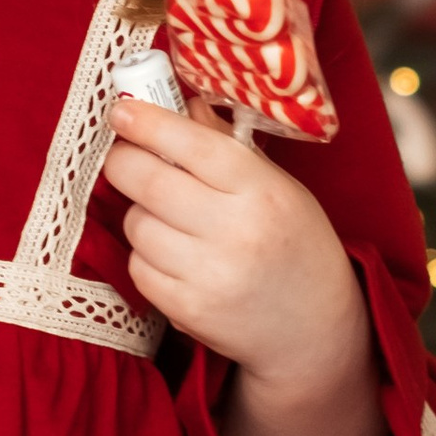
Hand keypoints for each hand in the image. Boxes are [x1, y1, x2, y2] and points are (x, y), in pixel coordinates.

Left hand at [103, 95, 383, 435]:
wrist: (314, 330)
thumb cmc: (295, 244)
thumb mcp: (278, 187)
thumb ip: (226, 146)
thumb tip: (178, 104)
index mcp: (263, 191)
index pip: (191, 144)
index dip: (148, 122)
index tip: (121, 109)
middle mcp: (236, 232)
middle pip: (148, 181)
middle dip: (123, 161)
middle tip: (124, 155)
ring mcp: (209, 275)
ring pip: (136, 224)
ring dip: (139, 212)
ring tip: (166, 216)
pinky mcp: (188, 311)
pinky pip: (138, 268)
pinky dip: (144, 255)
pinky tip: (171, 254)